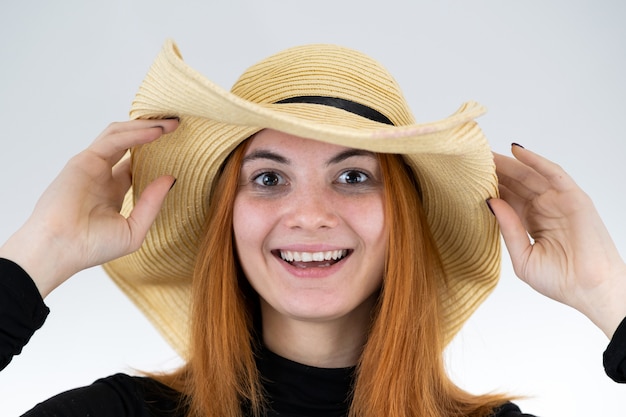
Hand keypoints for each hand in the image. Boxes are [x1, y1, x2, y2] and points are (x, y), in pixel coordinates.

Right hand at [0, 119, 178, 296]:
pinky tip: (156, 132)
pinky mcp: (84, 160)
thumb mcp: (134, 229)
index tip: (179, 147)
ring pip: (120, 135)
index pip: (135, 164)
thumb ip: (152, 204)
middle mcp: (101, 175)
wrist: (61, 250)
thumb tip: (171, 178)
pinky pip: (114, 139)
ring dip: (145, 126)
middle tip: (177, 125)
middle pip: (129, 143)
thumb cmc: (92, 247)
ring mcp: (91, 166)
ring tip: (170, 123)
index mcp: (112, 191)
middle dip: (153, 131)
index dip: (156, 153)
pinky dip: (136, 133)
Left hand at [490, 144, 625, 337]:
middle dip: (494, 170)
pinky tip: (516, 151)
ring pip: (529, 175)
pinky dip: (536, 161)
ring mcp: (558, 201)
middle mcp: (543, 208)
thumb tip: (490, 202)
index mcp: (530, 221)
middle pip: (515, 182)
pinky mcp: (574, 198)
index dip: (488, 185)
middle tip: (472, 158)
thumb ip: (507, 229)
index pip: (506, 197)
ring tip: (486, 153)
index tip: (466, 176)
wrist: (590, 291)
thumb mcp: (522, 256)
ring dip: (509, 163)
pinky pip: (553, 173)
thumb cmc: (561, 280)